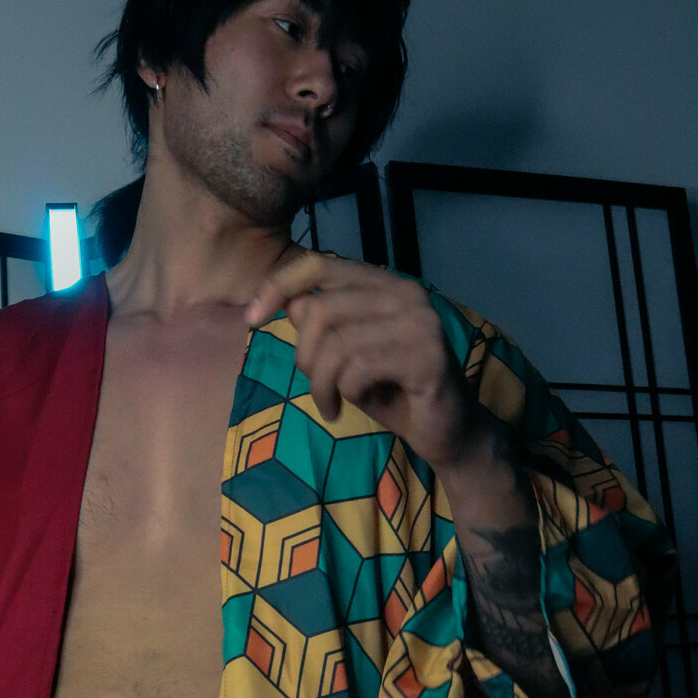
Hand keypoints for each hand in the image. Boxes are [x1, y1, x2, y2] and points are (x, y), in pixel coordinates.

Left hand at [245, 252, 483, 471]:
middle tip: (318, 390)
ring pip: (336, 344)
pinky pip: (359, 369)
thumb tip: (289, 301)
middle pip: (320, 311)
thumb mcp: (345, 358)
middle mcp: (405, 292)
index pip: (318, 265)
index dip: (278, 286)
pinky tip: (359, 405)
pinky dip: (347, 393)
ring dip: (323, 384)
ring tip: (333, 405)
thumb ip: (321, 326)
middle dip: (305, 359)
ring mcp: (420, 321)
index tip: (252, 318)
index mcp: (384, 284)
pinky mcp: (427, 354)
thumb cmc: (393, 393)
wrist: (446, 433)